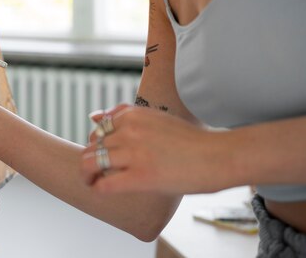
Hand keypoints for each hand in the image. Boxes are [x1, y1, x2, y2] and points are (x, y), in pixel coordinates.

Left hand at [80, 105, 223, 194]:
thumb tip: (93, 116)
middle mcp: (129, 130)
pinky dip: (97, 188)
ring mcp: (134, 153)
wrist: (218, 156)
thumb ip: (124, 116)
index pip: (99, 128)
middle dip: (89, 158)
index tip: (103, 153)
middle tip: (94, 171)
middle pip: (92, 145)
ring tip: (92, 182)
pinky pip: (105, 183)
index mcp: (133, 114)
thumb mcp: (154, 118)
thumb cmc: (189, 140)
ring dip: (87, 174)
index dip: (97, 142)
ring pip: (91, 162)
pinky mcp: (141, 176)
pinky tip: (101, 190)